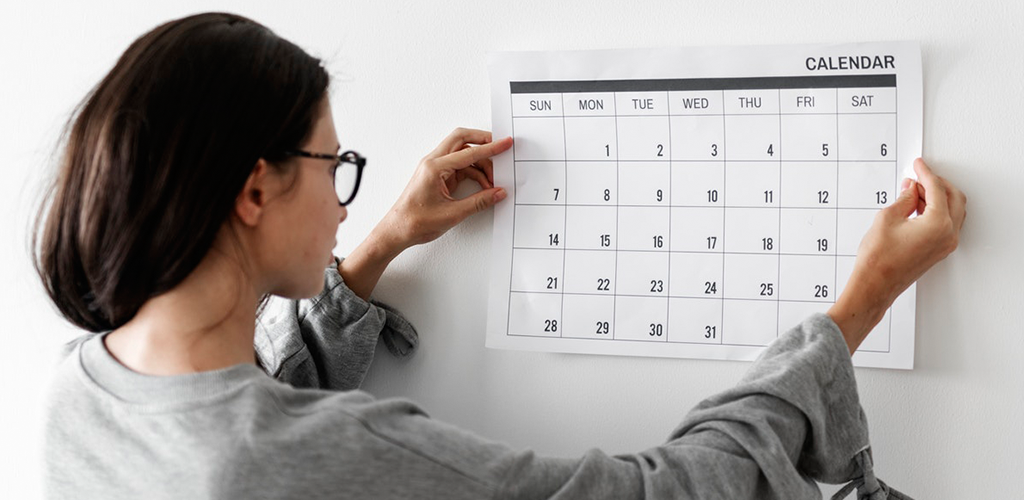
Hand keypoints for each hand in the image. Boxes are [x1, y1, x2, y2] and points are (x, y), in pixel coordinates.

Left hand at [378, 128, 511, 249]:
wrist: (397, 230)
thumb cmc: (415, 221)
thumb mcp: (453, 213)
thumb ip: (479, 202)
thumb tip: (497, 193)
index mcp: (434, 167)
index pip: (468, 152)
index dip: (491, 148)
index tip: (505, 144)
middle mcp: (433, 162)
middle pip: (462, 139)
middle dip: (483, 141)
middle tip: (500, 148)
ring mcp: (435, 168)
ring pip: (462, 153)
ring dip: (479, 163)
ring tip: (492, 181)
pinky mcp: (437, 176)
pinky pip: (459, 166)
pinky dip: (473, 173)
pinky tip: (483, 185)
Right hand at [828, 158, 966, 352]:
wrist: (874, 286)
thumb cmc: (878, 259)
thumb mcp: (887, 218)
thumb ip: (904, 199)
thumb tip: (911, 190)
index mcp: (938, 224)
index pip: (936, 189)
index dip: (925, 174)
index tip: (918, 165)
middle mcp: (947, 234)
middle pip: (952, 198)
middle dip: (936, 184)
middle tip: (917, 177)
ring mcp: (945, 244)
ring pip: (952, 211)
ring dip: (937, 197)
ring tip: (914, 192)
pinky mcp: (938, 251)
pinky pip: (946, 223)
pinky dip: (936, 211)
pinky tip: (917, 208)